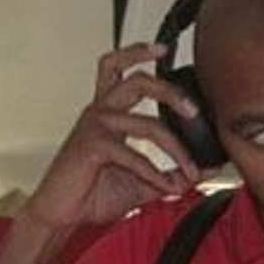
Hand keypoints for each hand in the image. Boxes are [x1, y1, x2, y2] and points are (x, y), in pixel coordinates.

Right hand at [25, 43, 213, 229]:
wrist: (60, 215)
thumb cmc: (90, 195)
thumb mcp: (139, 182)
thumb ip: (169, 174)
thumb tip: (203, 172)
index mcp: (106, 112)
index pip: (118, 69)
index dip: (138, 52)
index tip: (163, 48)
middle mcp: (100, 112)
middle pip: (137, 81)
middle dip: (171, 92)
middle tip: (193, 110)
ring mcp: (95, 127)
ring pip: (146, 122)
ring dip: (175, 147)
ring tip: (189, 167)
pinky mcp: (92, 146)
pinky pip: (134, 156)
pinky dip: (154, 174)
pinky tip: (164, 187)